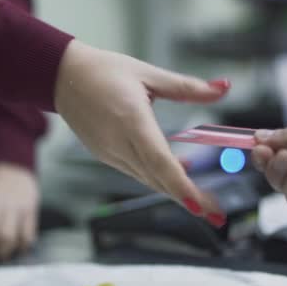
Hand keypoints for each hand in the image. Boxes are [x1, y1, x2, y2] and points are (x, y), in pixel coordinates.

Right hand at [53, 40, 230, 226]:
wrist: (63, 76)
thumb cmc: (104, 71)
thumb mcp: (149, 73)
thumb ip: (188, 87)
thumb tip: (223, 87)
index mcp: (131, 120)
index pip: (160, 161)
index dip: (181, 186)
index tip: (201, 205)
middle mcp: (118, 143)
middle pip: (157, 179)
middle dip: (189, 200)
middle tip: (217, 215)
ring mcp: (109, 153)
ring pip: (148, 180)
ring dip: (176, 192)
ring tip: (205, 202)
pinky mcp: (105, 156)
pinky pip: (137, 173)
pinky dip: (159, 179)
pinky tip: (179, 176)